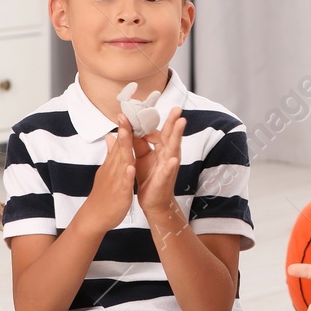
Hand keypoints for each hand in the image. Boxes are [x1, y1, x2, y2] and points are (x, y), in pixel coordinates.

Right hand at [75, 126, 136, 235]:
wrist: (94, 217)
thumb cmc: (102, 194)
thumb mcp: (106, 171)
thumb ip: (110, 154)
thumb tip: (110, 137)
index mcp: (112, 164)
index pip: (118, 143)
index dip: (123, 128)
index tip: (126, 112)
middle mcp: (113, 169)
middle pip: (119, 148)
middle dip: (123, 131)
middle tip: (125, 115)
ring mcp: (116, 181)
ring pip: (121, 161)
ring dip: (125, 147)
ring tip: (127, 132)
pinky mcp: (120, 193)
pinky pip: (124, 183)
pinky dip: (126, 174)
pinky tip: (130, 166)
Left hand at [134, 108, 185, 222]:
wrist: (152, 202)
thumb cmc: (149, 178)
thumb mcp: (140, 157)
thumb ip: (136, 142)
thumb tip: (128, 125)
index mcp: (160, 149)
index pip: (158, 131)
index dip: (153, 121)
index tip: (147, 110)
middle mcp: (167, 155)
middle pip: (170, 135)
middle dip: (174, 121)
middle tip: (177, 108)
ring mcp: (168, 166)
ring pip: (173, 148)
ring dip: (177, 135)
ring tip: (181, 123)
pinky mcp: (165, 179)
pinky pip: (168, 171)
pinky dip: (171, 165)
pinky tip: (173, 158)